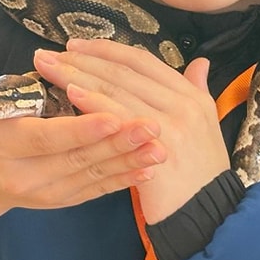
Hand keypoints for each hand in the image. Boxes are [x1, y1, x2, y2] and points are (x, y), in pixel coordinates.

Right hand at [0, 35, 167, 215]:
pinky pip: (94, 190)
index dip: (80, 129)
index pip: (44, 138)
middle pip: (76, 159)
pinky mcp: (60, 200)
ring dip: (128, 162)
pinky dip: (122, 181)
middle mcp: (22, 174)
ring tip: (161, 146)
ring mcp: (43, 192)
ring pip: (91, 176)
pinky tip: (148, 170)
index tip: (113, 116)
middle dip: (117, 144)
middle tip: (153, 126)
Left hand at [34, 38, 229, 222]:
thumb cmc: (200, 173)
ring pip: (117, 89)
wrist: (208, 214)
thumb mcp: (206, 124)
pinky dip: (93, 102)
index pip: (143, 61)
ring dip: (80, 74)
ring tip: (51, 67)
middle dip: (85, 58)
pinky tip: (71, 92)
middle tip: (52, 52)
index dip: (108, 50)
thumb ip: (197, 89)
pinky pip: (118, 118)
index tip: (78, 45)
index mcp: (191, 95)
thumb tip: (198, 62)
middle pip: (125, 71)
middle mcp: (183, 104)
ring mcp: (170, 125)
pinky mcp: (154, 148)